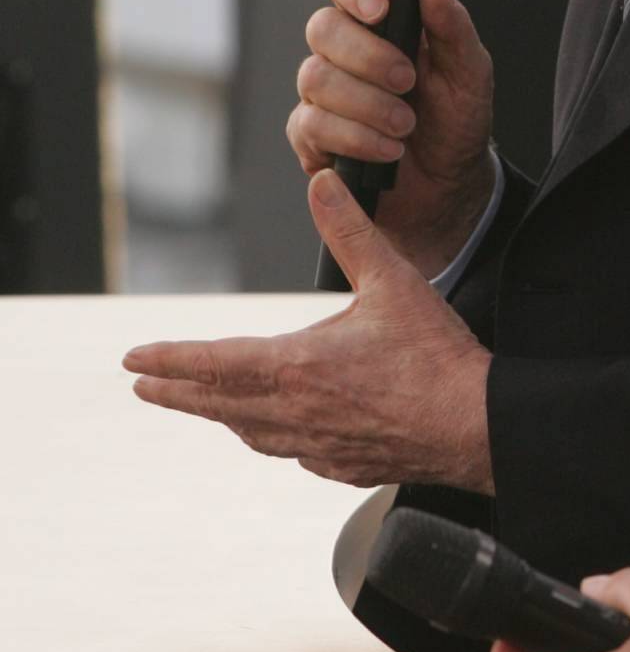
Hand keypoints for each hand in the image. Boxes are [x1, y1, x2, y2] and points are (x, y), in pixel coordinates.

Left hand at [122, 170, 494, 491]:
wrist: (473, 425)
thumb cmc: (436, 356)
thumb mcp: (393, 280)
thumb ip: (351, 232)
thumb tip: (321, 185)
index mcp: (296, 367)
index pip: (213, 362)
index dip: (170, 357)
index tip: (133, 358)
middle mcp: (294, 412)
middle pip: (217, 404)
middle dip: (177, 391)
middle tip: (144, 385)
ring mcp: (316, 446)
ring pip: (251, 433)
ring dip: (221, 415)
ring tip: (208, 406)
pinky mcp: (342, 466)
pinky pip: (292, 453)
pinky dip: (273, 438)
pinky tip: (282, 433)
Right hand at [288, 0, 494, 276]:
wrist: (449, 184)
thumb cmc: (456, 120)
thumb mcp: (469, 72)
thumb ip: (452, 26)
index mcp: (380, 22)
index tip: (380, 8)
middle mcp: (344, 50)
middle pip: (323, 28)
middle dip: (369, 57)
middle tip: (408, 81)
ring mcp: (322, 92)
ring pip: (315, 78)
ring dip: (369, 104)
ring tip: (406, 124)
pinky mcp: (310, 134)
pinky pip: (312, 125)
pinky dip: (357, 139)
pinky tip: (388, 150)